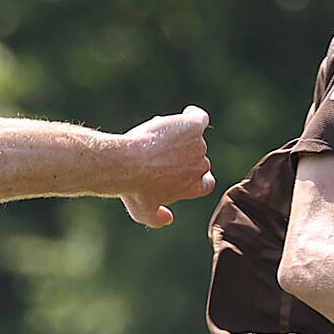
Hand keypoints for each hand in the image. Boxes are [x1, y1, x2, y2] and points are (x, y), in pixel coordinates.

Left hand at [115, 105, 214, 227]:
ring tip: (157, 136)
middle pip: (198, 158)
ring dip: (180, 135)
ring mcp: (198, 145)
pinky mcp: (193, 127)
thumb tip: (168, 217)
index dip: (198, 177)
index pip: (206, 183)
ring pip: (192, 137)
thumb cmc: (133, 189)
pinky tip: (185, 114)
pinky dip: (193, 115)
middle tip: (160, 152)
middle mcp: (199, 166)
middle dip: (183, 154)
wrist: (128, 163)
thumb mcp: (142, 212)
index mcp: (192, 187)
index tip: (186, 171)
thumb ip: (157, 219)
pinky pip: (199, 118)